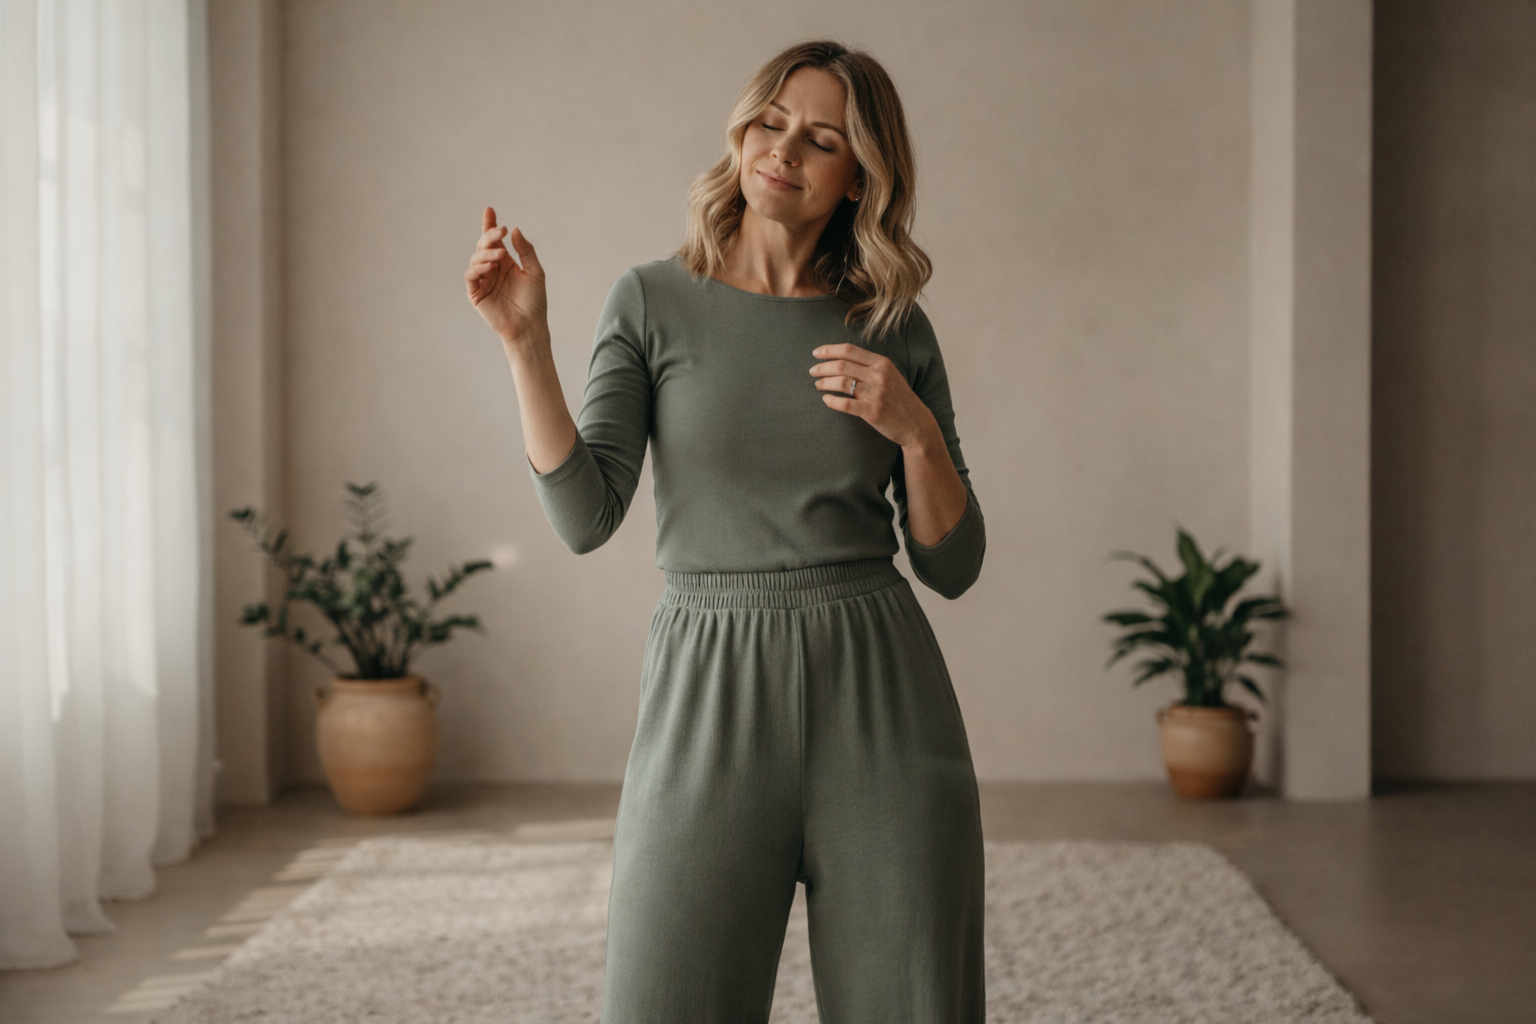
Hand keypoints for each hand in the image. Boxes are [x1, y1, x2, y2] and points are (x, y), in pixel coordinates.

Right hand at [465, 206, 547, 346]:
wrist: (529, 326)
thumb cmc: (534, 302)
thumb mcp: (535, 272)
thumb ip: (526, 251)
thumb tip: (514, 230)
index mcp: (505, 262)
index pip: (494, 240)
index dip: (490, 225)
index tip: (490, 211)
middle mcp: (492, 269)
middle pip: (484, 245)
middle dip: (489, 235)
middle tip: (501, 231)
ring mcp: (483, 280)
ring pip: (476, 258)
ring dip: (486, 253)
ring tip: (500, 256)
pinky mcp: (476, 293)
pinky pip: (471, 275)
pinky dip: (478, 268)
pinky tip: (490, 267)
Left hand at [810, 343, 940, 450]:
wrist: (916, 423)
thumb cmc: (898, 399)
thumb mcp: (889, 375)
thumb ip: (869, 366)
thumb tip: (841, 359)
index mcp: (882, 363)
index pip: (850, 350)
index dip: (829, 350)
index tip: (816, 353)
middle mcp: (879, 375)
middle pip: (842, 365)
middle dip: (823, 367)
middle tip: (813, 371)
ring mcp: (876, 394)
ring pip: (841, 383)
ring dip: (825, 383)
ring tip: (818, 385)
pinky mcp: (873, 412)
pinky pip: (846, 404)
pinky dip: (832, 401)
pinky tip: (826, 400)